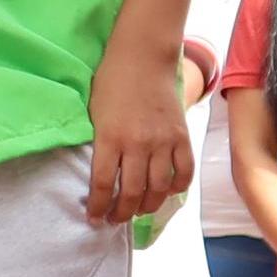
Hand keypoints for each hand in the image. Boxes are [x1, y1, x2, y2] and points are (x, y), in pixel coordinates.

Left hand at [83, 46, 189, 225]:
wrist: (143, 57)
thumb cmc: (111, 81)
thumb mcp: (93, 112)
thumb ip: (98, 142)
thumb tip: (98, 174)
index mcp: (109, 137)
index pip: (102, 185)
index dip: (98, 207)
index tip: (94, 219)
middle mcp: (137, 144)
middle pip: (131, 193)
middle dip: (121, 213)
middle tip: (115, 220)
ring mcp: (162, 142)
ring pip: (158, 188)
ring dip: (147, 205)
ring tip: (137, 210)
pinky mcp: (181, 137)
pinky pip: (183, 172)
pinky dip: (177, 187)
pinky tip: (166, 192)